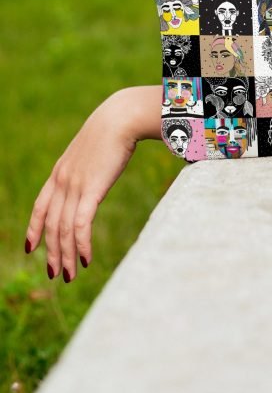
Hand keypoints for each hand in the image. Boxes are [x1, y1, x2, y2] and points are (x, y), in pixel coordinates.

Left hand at [24, 91, 139, 282]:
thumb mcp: (93, 149)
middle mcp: (62, 181)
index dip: (34, 229)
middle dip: (52, 252)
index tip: (30, 248)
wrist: (120, 118)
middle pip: (51, 225)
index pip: (40, 206)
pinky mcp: (91, 190)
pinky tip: (85, 259)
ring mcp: (74, 186)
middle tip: (55, 274)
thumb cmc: (113, 130)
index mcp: (60, 172)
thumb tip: (97, 170)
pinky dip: (81, 245)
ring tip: (69, 275)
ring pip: (64, 229)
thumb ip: (89, 165)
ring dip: (65, 255)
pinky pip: (81, 225)